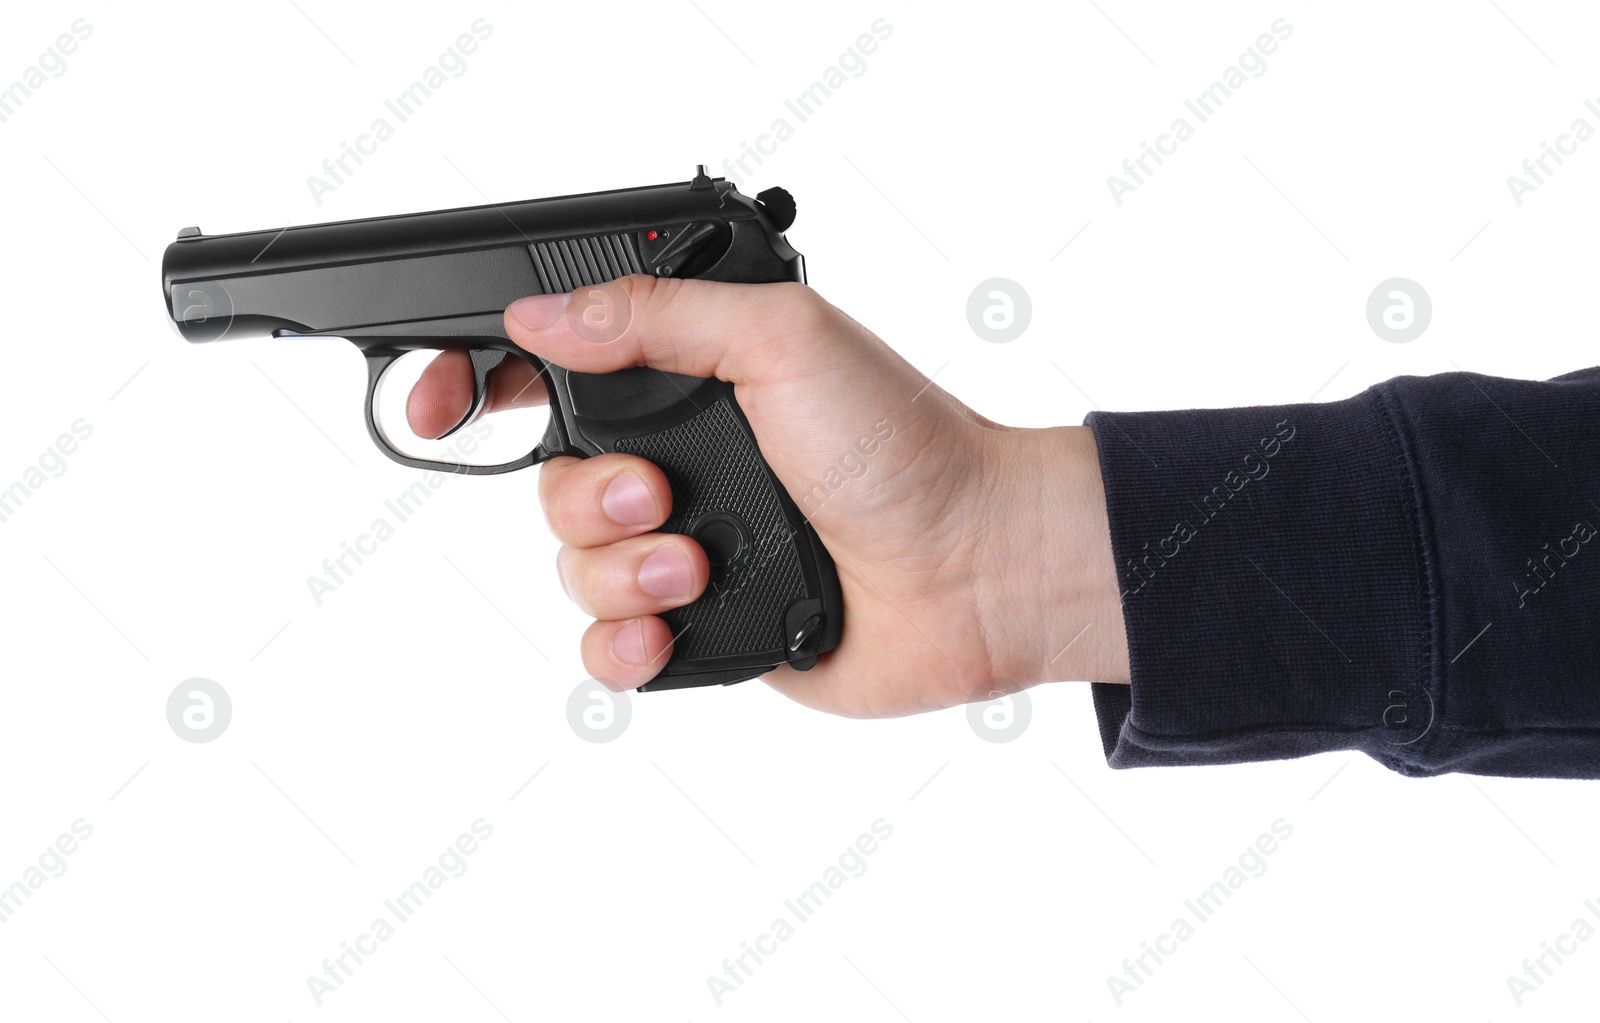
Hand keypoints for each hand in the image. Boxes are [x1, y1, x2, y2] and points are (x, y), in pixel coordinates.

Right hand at [406, 277, 1128, 715]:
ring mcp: (687, 546)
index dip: (476, 384)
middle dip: (587, 494)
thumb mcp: (783, 340)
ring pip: (570, 567)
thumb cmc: (903, 444)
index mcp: (692, 376)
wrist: (975, 567)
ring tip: (691, 566)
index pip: (551, 370)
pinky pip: (606, 646)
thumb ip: (656, 315)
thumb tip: (540, 313)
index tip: (436, 405)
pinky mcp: (702, 627)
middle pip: (549, 480)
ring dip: (618, 571)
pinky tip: (666, 631)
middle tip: (659, 496)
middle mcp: (681, 459)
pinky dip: (621, 644)